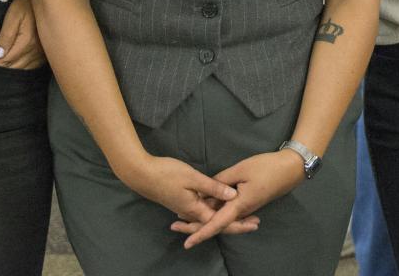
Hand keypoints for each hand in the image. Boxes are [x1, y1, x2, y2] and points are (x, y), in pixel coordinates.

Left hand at [0, 0, 44, 68]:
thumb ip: (5, 35)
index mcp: (27, 41)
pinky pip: (32, 67)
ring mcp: (42, 53)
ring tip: (2, 71)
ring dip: (13, 71)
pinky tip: (16, 68)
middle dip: (4, 69)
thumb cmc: (25, 6)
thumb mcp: (13, 16)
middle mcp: (36, 50)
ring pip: (24, 69)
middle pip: (16, 67)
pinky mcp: (45, 54)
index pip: (7, 60)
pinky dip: (23, 69)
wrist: (44, 3)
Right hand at [118, 153, 247, 230]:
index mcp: (197, 209)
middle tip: (256, 222)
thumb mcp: (192, 177)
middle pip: (218, 223)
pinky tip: (222, 206)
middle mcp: (193, 213)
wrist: (142, 174)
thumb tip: (233, 195)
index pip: (222, 222)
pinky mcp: (184, 202)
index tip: (255, 222)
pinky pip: (203, 211)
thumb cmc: (167, 174)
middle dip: (237, 223)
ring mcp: (187, 208)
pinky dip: (215, 210)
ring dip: (227, 217)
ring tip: (244, 215)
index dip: (239, 223)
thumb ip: (213, 187)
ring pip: (211, 217)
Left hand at [170, 150, 305, 247]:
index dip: (201, 232)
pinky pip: (228, 210)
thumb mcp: (241, 170)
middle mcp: (241, 211)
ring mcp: (245, 207)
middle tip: (174, 225)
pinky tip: (206, 204)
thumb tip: (207, 191)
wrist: (290, 168)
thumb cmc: (266, 168)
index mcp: (239, 205)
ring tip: (183, 216)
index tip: (187, 242)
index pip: (217, 223)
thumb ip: (222, 181)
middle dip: (195, 226)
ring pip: (222, 217)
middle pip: (216, 223)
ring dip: (204, 216)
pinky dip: (215, 209)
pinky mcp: (248, 202)